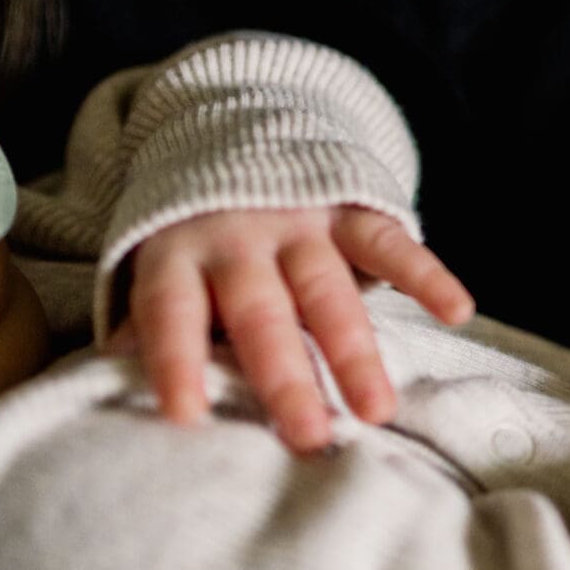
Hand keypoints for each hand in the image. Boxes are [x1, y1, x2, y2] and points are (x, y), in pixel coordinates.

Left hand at [120, 207, 473, 453]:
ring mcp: (302, 223)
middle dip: (286, 376)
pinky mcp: (352, 210)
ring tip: (377, 411)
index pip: (172, 310)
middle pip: (262, 313)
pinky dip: (426, 276)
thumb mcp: (158, 264)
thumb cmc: (195, 236)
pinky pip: (391, 244)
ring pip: (329, 291)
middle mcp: (240, 238)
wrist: (236, 132)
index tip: (187, 416)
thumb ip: (153, 317)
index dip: (176, 359)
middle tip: (308, 436)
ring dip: (356, 350)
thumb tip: (112, 376)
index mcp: (178, 254)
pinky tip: (457, 312)